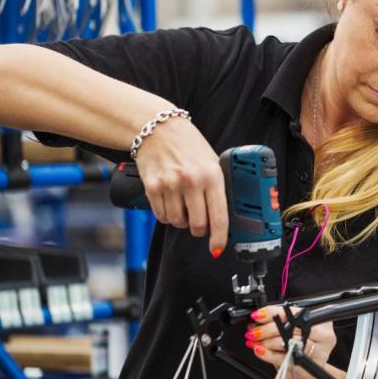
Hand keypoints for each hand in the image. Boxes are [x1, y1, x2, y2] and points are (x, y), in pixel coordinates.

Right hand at [132, 115, 229, 255]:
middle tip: (199, 223)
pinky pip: (161, 216)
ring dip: (182, 222)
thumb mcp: (211, 161)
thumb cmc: (188, 146)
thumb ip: (218, 186)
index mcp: (212, 175)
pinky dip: (167, 215)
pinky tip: (170, 202)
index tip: (217, 248)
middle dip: (199, 230)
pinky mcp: (153, 187)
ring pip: (178, 222)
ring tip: (183, 207)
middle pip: (198, 225)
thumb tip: (224, 217)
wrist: (158, 130)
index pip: (219, 216)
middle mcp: (192, 181)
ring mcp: (170, 185)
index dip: (219, 238)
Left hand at [245, 305, 339, 378]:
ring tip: (256, 341)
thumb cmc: (303, 352)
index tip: (258, 315)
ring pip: (289, 343)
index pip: (296, 312)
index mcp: (322, 323)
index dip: (274, 312)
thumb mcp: (295, 334)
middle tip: (254, 331)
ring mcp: (318, 354)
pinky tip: (260, 351)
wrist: (312, 378)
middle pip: (292, 328)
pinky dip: (269, 355)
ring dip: (267, 342)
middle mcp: (324, 338)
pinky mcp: (308, 370)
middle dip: (267, 329)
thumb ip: (281, 323)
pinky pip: (285, 360)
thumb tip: (259, 318)